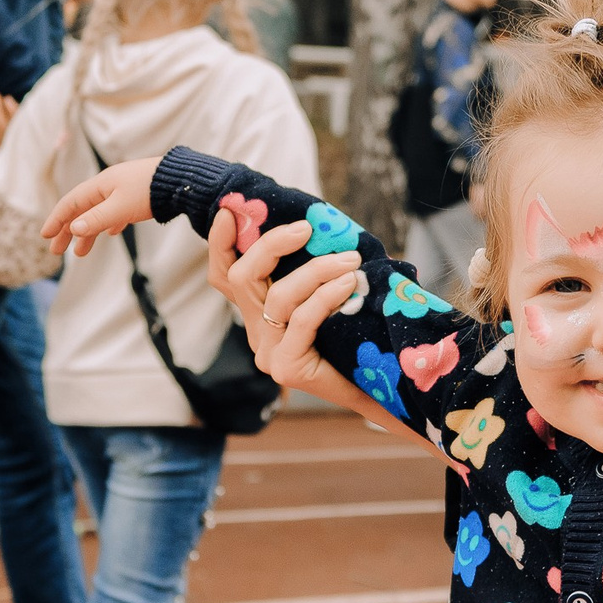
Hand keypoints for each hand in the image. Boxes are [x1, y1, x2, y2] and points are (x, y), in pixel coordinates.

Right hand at [43, 155, 162, 255]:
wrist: (181, 180)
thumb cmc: (150, 190)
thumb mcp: (120, 208)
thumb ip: (97, 219)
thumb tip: (74, 229)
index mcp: (99, 186)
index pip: (70, 203)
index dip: (57, 219)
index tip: (46, 235)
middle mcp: (108, 186)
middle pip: (81, 210)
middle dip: (67, 231)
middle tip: (57, 251)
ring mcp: (122, 191)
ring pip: (97, 214)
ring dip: (87, 232)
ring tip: (81, 253)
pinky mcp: (136, 197)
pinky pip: (115, 212)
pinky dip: (108, 224)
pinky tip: (109, 233)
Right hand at [204, 208, 410, 430]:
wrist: (380, 389)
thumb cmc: (359, 336)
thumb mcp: (332, 295)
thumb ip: (315, 270)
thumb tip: (318, 224)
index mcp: (260, 315)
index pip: (225, 277)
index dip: (221, 245)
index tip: (229, 213)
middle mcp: (257, 333)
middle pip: (242, 277)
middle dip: (272, 244)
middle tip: (308, 228)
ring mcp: (268, 353)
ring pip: (278, 295)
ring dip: (316, 270)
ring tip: (351, 261)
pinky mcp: (286, 368)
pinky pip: (301, 319)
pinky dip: (326, 296)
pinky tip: (349, 284)